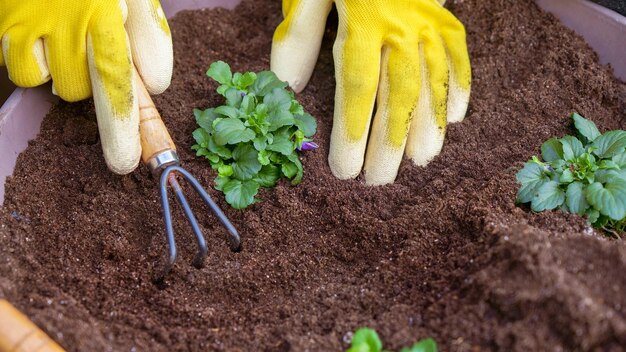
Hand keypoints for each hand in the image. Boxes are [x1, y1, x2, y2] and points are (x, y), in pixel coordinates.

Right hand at [0, 0, 172, 173]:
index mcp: (107, 11)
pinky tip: (44, 41)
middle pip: (94, 89)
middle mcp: (70, 20)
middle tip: (124, 162)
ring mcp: (33, 24)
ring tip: (74, 45)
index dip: (129, 121)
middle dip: (115, 128)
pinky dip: (37, 66)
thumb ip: (148, 33)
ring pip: (62, 86)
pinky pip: (27, 73)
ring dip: (73, 78)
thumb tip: (156, 84)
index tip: (145, 158)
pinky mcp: (7, 28)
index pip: (121, 74)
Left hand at [271, 0, 470, 184]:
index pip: (357, 87)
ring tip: (421, 162)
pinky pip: (459, 57)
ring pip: (432, 83)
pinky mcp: (445, 20)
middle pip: (397, 95)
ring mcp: (428, 24)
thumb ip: (298, 37)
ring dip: (427, 126)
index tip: (345, 169)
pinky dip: (460, 88)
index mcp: (361, 21)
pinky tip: (456, 119)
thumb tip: (286, 87)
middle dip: (388, 143)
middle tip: (378, 182)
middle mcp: (400, 28)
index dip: (352, 131)